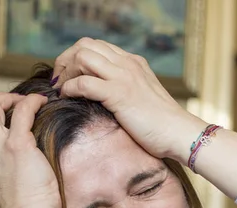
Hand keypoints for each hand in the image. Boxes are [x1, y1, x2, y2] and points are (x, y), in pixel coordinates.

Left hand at [51, 38, 206, 162]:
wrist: (179, 133)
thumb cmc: (161, 126)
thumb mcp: (141, 100)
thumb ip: (124, 92)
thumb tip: (102, 99)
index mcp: (132, 63)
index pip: (96, 46)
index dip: (75, 57)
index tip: (66, 75)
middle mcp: (127, 64)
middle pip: (85, 45)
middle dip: (65, 60)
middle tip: (57, 80)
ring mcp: (123, 77)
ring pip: (82, 57)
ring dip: (65, 71)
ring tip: (59, 88)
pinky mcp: (119, 94)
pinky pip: (84, 82)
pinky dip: (70, 88)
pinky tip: (66, 97)